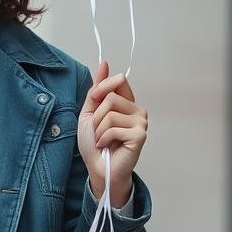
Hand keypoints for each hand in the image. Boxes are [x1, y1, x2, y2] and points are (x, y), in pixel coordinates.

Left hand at [77, 60, 148, 207]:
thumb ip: (97, 89)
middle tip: (99, 131)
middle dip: (96, 116)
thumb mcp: (90, 112)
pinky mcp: (140, 135)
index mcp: (126, 103)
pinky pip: (113, 128)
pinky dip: (103, 138)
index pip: (119, 80)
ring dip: (99, 129)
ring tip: (104, 140)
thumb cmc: (95, 143)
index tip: (94, 100)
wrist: (98, 168)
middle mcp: (137, 110)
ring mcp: (141, 122)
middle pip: (110, 97)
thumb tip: (104, 63)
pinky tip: (107, 146)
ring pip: (110, 113)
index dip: (102, 88)